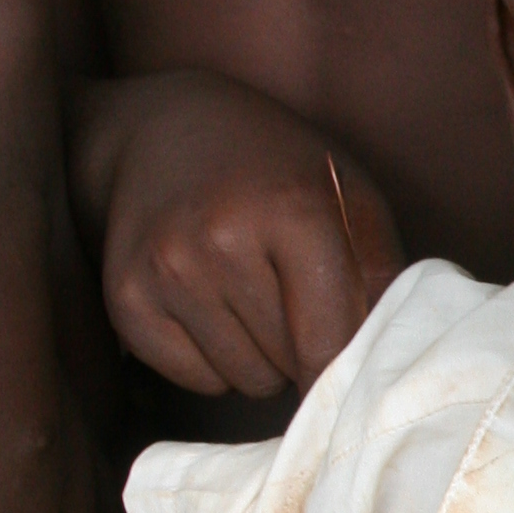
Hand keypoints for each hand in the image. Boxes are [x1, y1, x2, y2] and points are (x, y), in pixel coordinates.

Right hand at [76, 72, 402, 396]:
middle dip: (302, 350)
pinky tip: (209, 307)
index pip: (329, 342)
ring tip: (250, 298)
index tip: (354, 381)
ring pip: (243, 381)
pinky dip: (212, 361)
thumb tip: (387, 364)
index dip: (346, 370)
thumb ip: (381, 278)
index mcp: (293, 210)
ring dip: (259, 359)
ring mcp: (167, 269)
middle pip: (288, 365)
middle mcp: (222, 239)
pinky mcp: (126, 297)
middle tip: (291, 300)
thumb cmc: (277, 171)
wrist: (164, 130)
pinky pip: (195, 380)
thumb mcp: (348, 196)